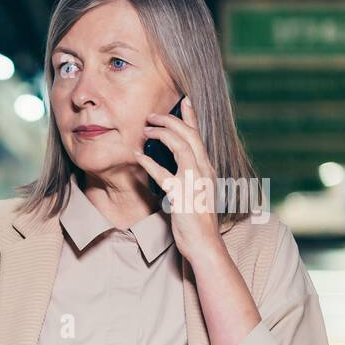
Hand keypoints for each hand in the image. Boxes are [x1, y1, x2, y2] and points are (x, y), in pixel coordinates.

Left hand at [134, 95, 223, 264]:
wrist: (204, 243)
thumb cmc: (197, 220)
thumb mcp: (194, 193)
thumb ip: (187, 177)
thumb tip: (173, 166)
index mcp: (207, 168)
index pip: (199, 136)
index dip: (191, 117)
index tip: (183, 101)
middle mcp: (204, 170)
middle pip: (190, 135)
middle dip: (171, 120)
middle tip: (152, 114)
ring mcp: (194, 181)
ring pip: (181, 146)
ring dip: (162, 133)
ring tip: (145, 128)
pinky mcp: (182, 195)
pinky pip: (164, 174)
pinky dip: (149, 163)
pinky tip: (137, 156)